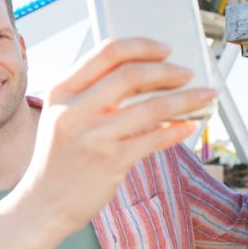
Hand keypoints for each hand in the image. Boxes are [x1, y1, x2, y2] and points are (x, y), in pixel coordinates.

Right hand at [22, 38, 214, 233]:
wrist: (44, 202)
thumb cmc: (59, 157)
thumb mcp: (61, 115)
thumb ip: (90, 92)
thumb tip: (143, 71)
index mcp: (61, 91)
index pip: (106, 52)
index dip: (142, 46)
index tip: (165, 50)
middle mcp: (74, 110)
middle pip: (131, 74)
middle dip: (168, 71)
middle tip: (186, 74)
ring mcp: (93, 136)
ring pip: (151, 107)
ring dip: (184, 99)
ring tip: (203, 96)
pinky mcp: (111, 161)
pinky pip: (154, 139)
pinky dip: (177, 130)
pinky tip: (188, 126)